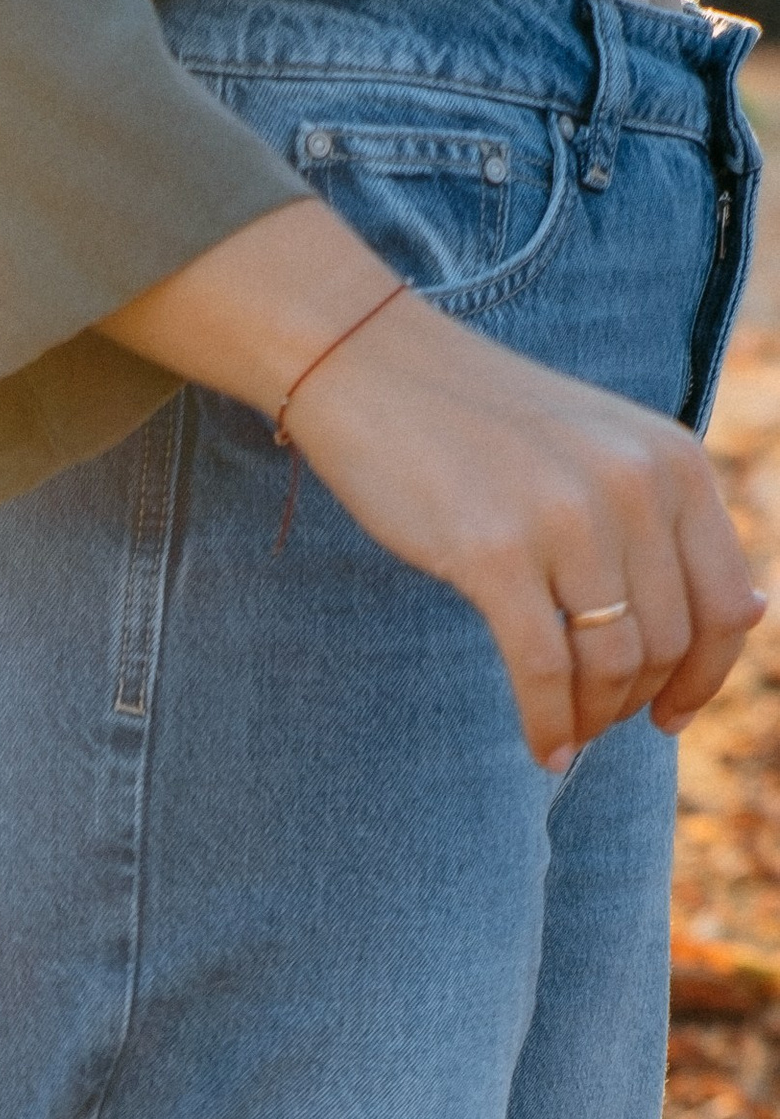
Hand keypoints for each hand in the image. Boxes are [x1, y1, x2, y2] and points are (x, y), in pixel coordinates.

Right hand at [286, 294, 764, 765]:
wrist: (377, 370)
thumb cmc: (486, 426)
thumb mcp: (605, 452)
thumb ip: (671, 522)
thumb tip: (757, 612)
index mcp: (673, 461)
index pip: (729, 605)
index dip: (708, 678)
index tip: (669, 715)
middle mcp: (634, 486)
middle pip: (669, 644)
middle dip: (636, 703)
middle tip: (597, 723)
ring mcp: (567, 518)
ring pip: (613, 664)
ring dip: (592, 719)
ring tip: (566, 737)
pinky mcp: (494, 553)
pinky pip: (544, 671)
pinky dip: (547, 725)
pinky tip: (541, 748)